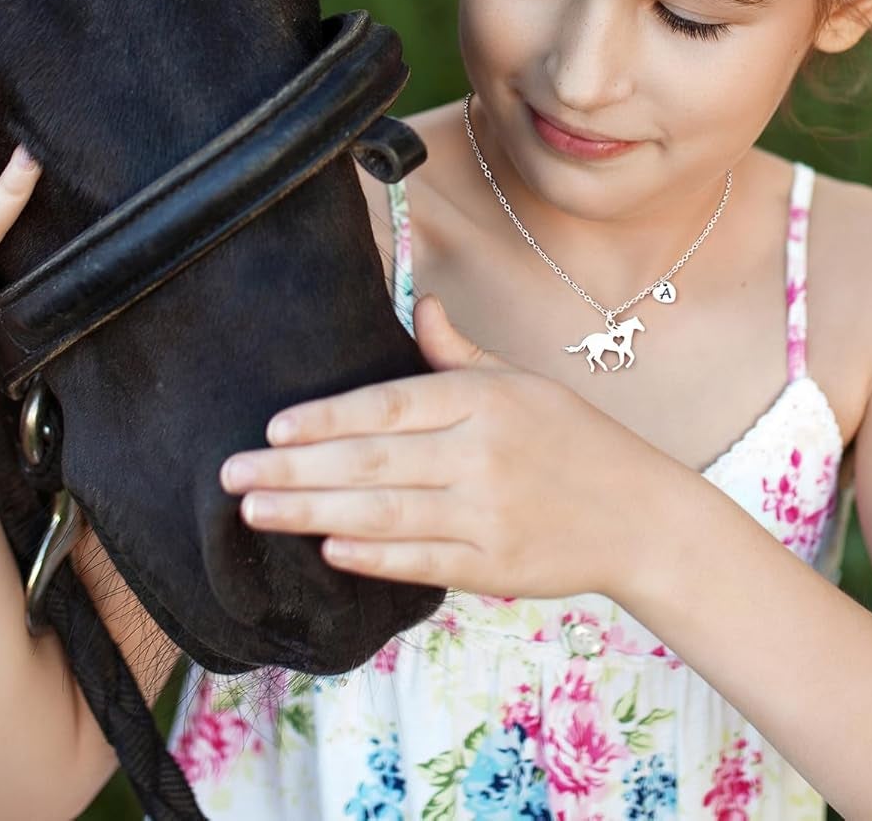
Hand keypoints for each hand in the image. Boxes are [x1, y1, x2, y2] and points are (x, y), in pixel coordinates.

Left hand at [218, 294, 659, 600]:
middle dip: (293, 470)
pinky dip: (370, 556)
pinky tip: (324, 549)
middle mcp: (479, 455)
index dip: (325, 419)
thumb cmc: (571, 437)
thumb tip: (422, 305)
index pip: (388, 406)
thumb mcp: (520, 380)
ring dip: (311, 513)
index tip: (271, 429)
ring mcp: (486, 514)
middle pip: (370, 463)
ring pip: (382, 515)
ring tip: (255, 511)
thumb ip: (459, 352)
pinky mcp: (493, 566)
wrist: (640, 514)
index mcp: (482, 400)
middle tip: (231, 476)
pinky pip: (419, 560)